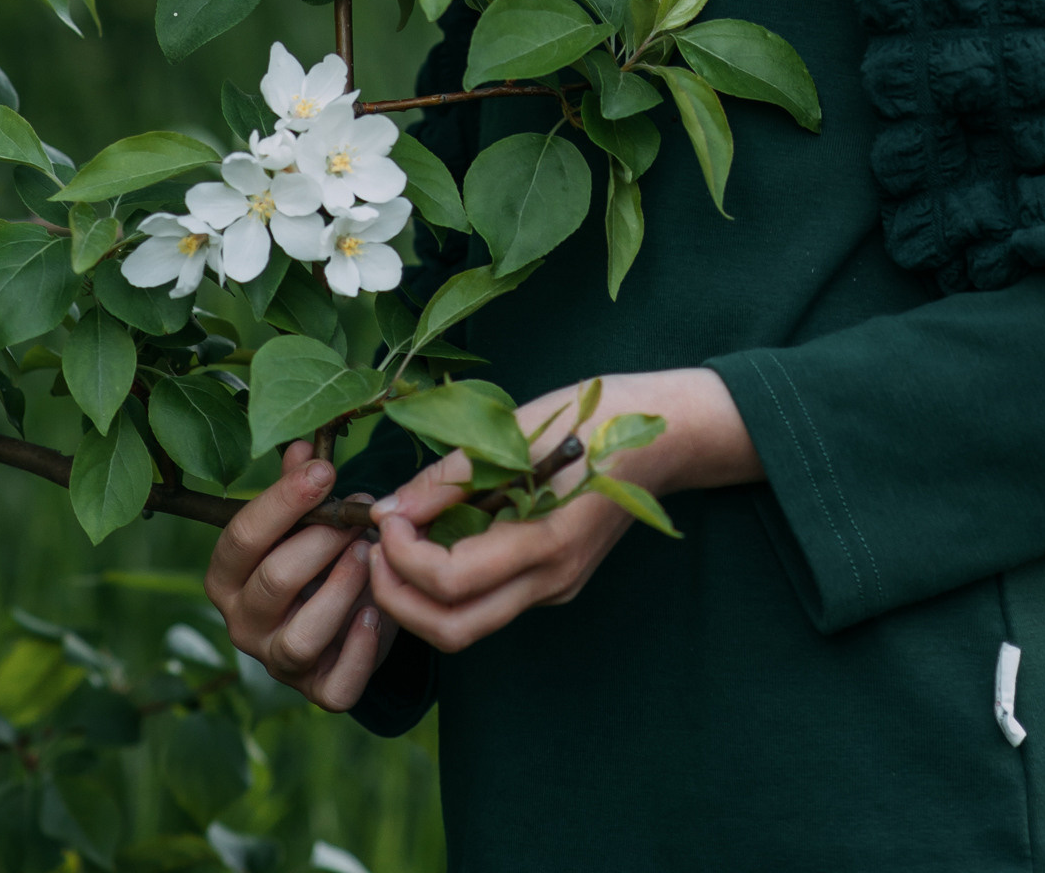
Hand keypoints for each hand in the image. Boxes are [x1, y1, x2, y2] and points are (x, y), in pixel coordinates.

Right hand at [205, 441, 394, 708]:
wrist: (346, 611)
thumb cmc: (317, 553)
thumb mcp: (305, 518)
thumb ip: (299, 485)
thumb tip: (303, 444)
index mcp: (228, 577)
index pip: (241, 538)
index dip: (283, 501)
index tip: (325, 471)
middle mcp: (244, 623)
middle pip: (273, 583)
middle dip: (321, 542)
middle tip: (358, 516)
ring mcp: (278, 662)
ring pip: (300, 638)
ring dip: (341, 590)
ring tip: (369, 553)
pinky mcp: (319, 689)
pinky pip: (336, 685)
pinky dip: (361, 650)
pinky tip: (378, 611)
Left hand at [367, 367, 758, 656]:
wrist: (671, 432)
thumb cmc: (599, 413)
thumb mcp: (520, 428)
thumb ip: (453, 474)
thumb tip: (391, 508)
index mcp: (549, 542)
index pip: (451, 581)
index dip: (402, 555)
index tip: (384, 514)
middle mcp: (552, 579)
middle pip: (452, 630)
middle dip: (397, 598)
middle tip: (373, 549)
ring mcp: (556, 586)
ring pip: (468, 625)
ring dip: (417, 598)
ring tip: (394, 547)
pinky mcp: (555, 579)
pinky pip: (489, 602)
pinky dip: (446, 586)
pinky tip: (434, 541)